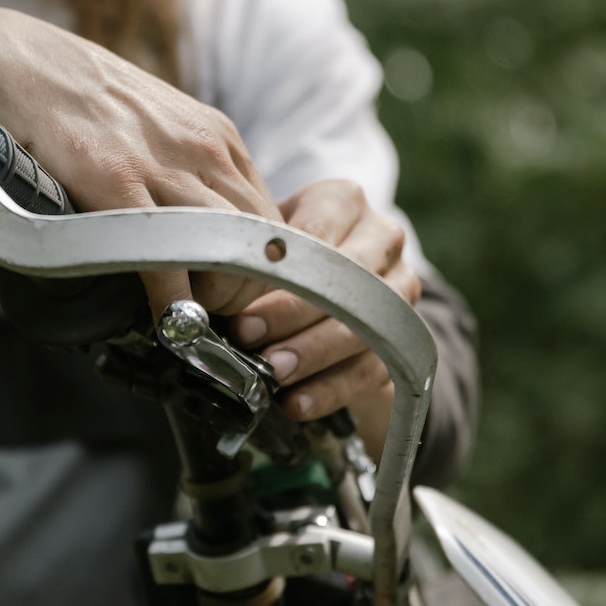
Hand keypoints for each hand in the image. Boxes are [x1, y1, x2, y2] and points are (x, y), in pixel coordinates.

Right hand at [0, 5, 282, 313]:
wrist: (16, 61)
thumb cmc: (76, 99)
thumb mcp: (156, 127)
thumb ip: (183, 170)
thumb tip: (193, 227)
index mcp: (216, 138)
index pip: (270, 223)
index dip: (254, 270)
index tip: (225, 292)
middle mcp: (204, 149)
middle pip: (260, 244)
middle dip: (240, 292)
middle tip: (204, 314)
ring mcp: (164, 165)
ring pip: (227, 255)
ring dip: (211, 301)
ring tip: (180, 314)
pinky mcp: (117, 183)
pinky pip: (166, 261)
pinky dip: (171, 303)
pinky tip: (157, 318)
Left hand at [229, 180, 420, 455]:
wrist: (326, 281)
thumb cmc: (278, 254)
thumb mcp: (262, 240)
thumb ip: (246, 258)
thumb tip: (203, 295)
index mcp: (343, 201)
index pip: (316, 238)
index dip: (279, 279)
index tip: (243, 314)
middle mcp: (382, 237)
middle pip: (345, 281)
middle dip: (294, 318)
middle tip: (251, 344)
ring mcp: (401, 286)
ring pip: (363, 325)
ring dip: (313, 356)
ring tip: (273, 378)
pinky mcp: (402, 333)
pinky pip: (372, 366)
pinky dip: (331, 389)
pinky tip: (298, 404)